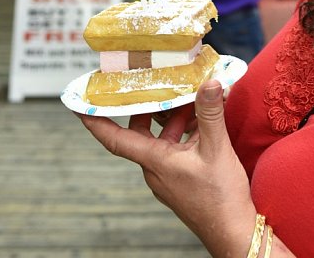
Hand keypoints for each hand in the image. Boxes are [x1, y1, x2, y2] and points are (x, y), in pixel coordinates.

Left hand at [79, 80, 256, 256]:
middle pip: (140, 132)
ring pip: (161, 138)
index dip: (95, 120)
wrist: (233, 232)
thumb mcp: (216, 149)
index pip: (114, 139)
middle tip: (153, 83)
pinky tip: (202, 121)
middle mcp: (155, 169)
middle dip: (147, 106)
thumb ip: (209, 114)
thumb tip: (208, 82)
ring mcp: (167, 176)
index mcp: (155, 162)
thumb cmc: (220, 198)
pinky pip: (174, 148)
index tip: (80, 104)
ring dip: (172, 118)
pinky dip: (184, 131)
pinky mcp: (180, 179)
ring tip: (190, 98)